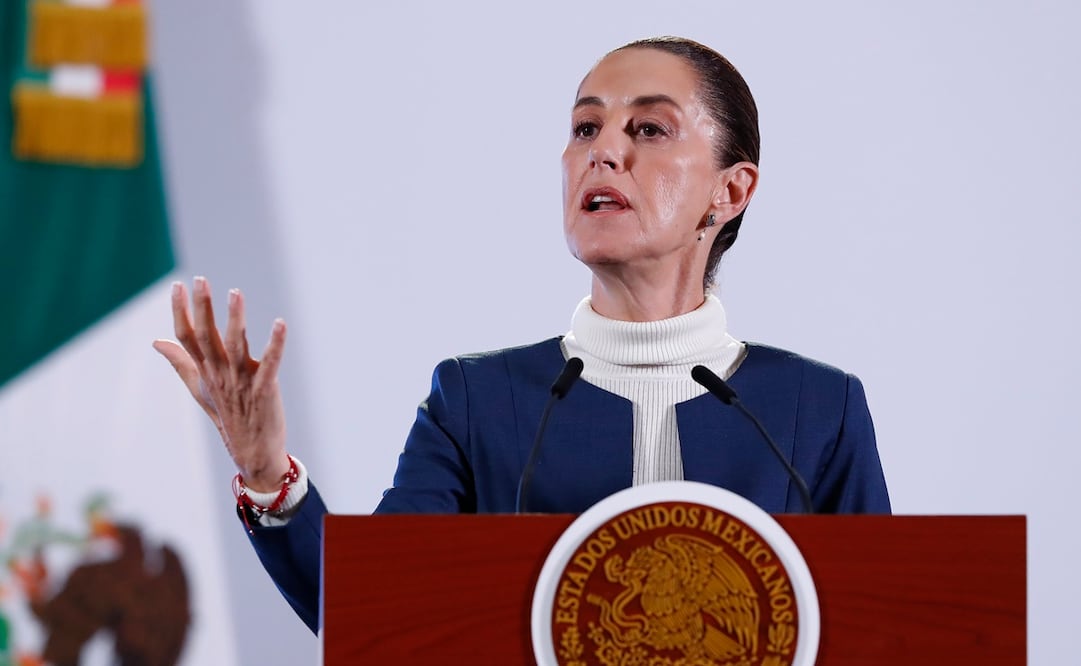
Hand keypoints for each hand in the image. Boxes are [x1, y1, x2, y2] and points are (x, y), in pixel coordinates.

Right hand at [153, 277, 288, 490]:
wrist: (252, 452)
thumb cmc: (227, 416)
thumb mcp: (200, 388)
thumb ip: (181, 362)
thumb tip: (157, 340)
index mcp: (205, 372)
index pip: (187, 338)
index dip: (181, 312)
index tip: (177, 285)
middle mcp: (220, 375)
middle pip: (207, 338)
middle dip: (203, 308)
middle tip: (199, 280)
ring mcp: (241, 382)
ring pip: (235, 346)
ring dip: (235, 319)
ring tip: (235, 293)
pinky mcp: (265, 390)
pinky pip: (270, 364)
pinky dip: (276, 344)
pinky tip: (280, 323)